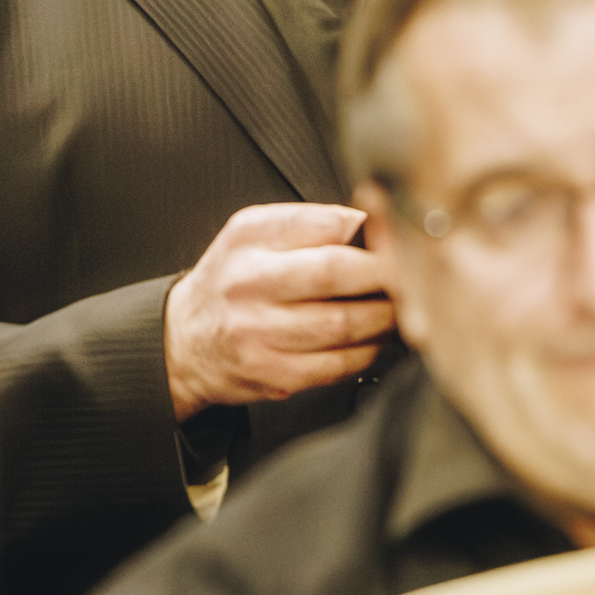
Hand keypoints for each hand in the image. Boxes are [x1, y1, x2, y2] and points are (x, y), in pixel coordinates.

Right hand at [164, 203, 394, 418]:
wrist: (183, 344)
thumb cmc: (229, 283)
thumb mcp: (250, 234)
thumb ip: (308, 222)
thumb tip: (373, 221)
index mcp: (249, 240)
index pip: (325, 225)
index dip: (375, 232)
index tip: (400, 238)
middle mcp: (248, 284)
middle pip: (337, 274)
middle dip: (386, 275)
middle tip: (410, 276)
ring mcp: (259, 334)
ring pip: (344, 324)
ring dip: (385, 317)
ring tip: (398, 308)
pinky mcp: (273, 374)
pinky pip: (337, 365)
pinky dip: (368, 352)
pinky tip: (375, 341)